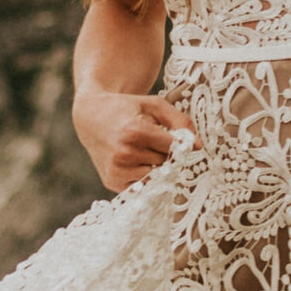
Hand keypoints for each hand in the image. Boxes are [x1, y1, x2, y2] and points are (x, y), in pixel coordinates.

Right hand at [73, 84, 196, 193]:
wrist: (91, 118)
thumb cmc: (127, 109)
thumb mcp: (154, 106)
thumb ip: (180, 121)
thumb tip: (199, 146)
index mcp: (134, 131)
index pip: (174, 147)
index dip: (180, 143)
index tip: (178, 138)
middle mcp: (124, 153)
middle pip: (165, 162)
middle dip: (166, 153)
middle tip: (154, 141)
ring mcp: (117, 170)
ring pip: (156, 176)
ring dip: (156, 166)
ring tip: (144, 150)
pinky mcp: (112, 182)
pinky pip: (142, 185)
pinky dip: (143, 175)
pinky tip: (135, 160)